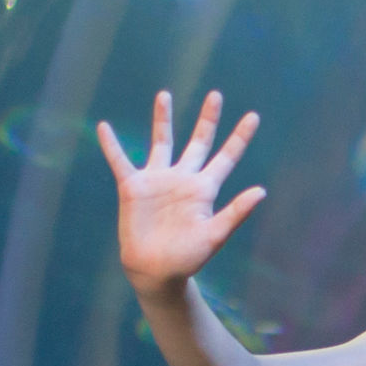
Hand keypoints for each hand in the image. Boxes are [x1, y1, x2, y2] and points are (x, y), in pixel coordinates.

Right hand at [103, 91, 264, 291]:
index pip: (226, 157)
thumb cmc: (187, 258)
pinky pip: (120, 161)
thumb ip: (236, 212)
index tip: (253, 116)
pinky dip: (111, 145)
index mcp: (205, 189)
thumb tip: (262, 191)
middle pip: (199, 142)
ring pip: (162, 142)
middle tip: (216, 95)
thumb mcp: (215, 235)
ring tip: (165, 95)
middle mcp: (183, 179)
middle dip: (208, 119)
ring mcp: (158, 180)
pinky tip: (104, 127)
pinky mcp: (133, 187)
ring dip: (163, 119)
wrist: (155, 271)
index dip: (240, 137)